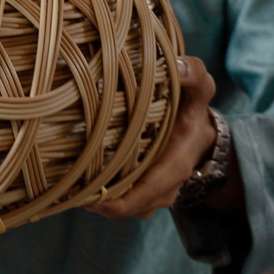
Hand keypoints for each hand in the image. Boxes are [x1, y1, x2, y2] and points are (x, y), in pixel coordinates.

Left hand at [89, 56, 221, 219]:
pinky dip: (107, 195)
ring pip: (126, 207)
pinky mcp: (145, 191)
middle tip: (70, 190)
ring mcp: (155, 193)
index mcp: (175, 166)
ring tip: (74, 186)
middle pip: (130, 206)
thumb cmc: (194, 109)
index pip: (145, 195)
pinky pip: (126, 202)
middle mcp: (165, 188)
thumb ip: (193, 74)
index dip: (117, 202)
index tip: (90, 199)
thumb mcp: (200, 88)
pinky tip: (86, 180)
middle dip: (102, 202)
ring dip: (103, 200)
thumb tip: (179, 66)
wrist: (203, 133)